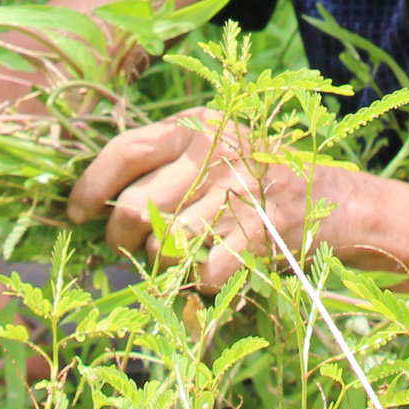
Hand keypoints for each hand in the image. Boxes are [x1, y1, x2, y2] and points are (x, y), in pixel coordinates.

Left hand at [65, 109, 334, 291]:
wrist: (334, 199)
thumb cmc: (254, 177)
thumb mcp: (210, 148)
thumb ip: (161, 163)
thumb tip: (95, 201)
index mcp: (194, 126)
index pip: (123, 150)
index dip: (89, 185)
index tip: (74, 212)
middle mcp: (213, 153)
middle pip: (133, 208)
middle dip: (117, 239)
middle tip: (123, 248)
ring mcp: (238, 193)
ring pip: (164, 246)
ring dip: (162, 262)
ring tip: (178, 256)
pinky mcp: (261, 233)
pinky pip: (204, 273)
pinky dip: (202, 282)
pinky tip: (214, 271)